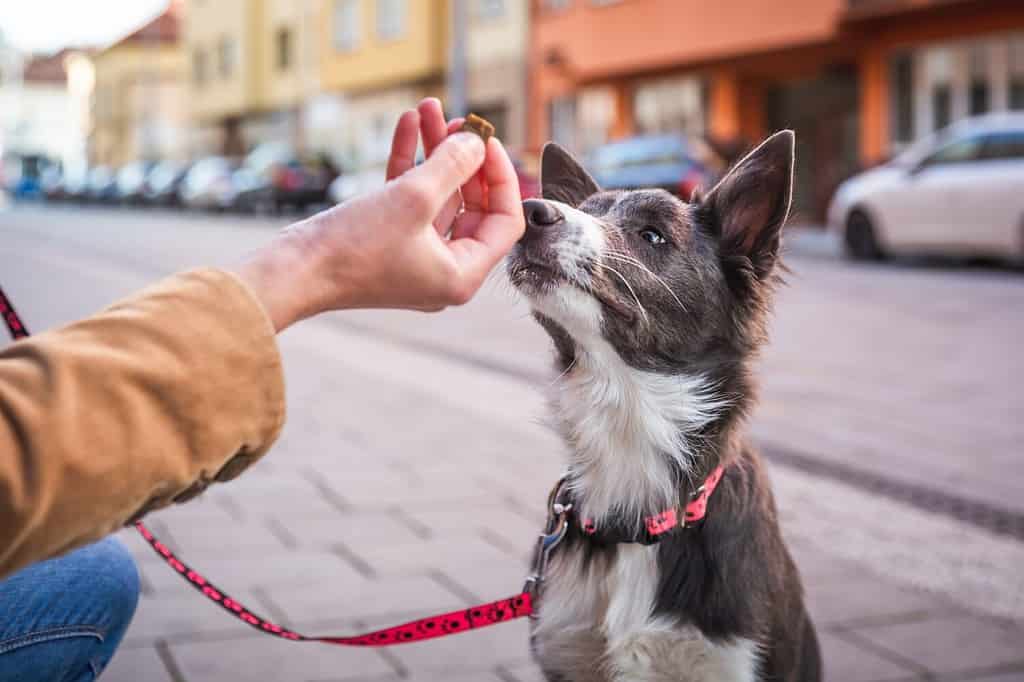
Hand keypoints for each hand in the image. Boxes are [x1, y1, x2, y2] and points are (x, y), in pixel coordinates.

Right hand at [235, 99, 525, 330]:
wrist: (292, 272)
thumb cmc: (353, 250)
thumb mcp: (413, 199)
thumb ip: (452, 166)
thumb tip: (477, 142)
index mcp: (461, 275)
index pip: (504, 223)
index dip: (501, 178)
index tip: (487, 142)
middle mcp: (444, 270)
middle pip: (472, 206)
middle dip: (464, 158)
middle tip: (459, 122)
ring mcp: (416, 257)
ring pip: (438, 197)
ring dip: (435, 152)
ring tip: (428, 110)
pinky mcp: (389, 243)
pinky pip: (409, 200)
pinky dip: (409, 165)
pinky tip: (407, 126)